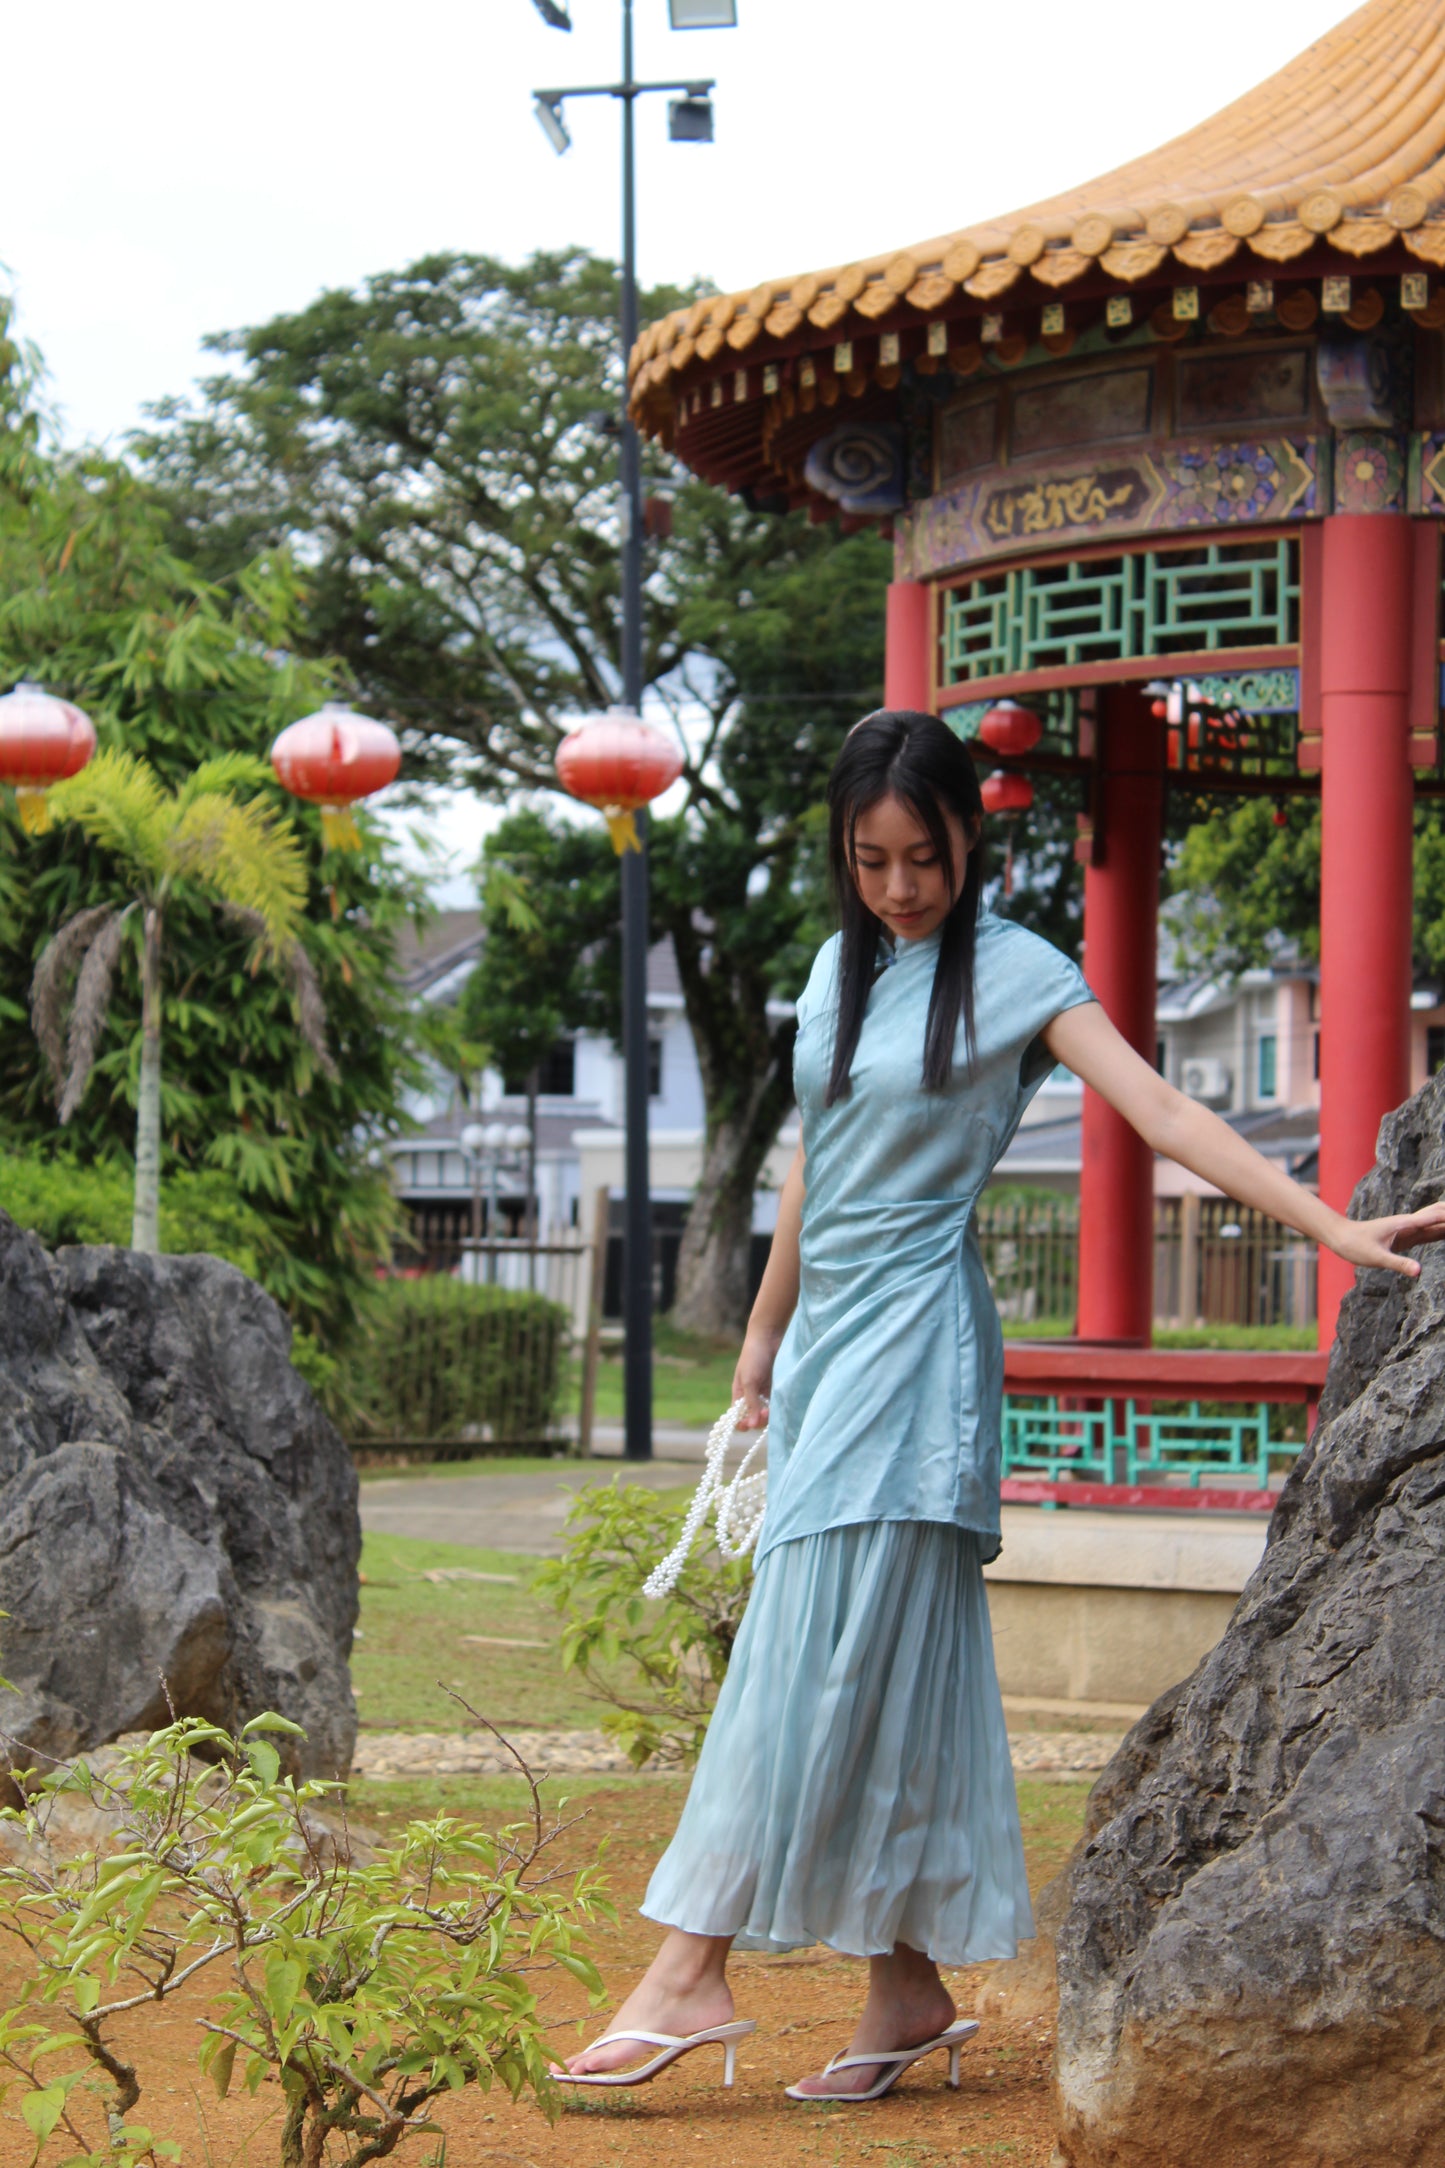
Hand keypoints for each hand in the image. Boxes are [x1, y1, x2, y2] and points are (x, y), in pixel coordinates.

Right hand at [732, 1325, 780, 1428]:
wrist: (770, 1336)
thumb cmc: (754, 1357)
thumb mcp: (749, 1381)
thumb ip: (751, 1403)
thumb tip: (751, 1425)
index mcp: (739, 1394)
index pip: (737, 1416)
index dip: (742, 1423)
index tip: (748, 1425)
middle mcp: (752, 1395)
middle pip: (754, 1417)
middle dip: (758, 1420)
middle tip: (765, 1413)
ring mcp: (765, 1391)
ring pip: (767, 1412)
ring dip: (769, 1415)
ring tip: (772, 1410)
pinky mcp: (778, 1387)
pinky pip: (777, 1403)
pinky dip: (778, 1408)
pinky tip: (781, 1404)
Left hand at [1329, 1199, 1444, 1276]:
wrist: (1341, 1237)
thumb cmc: (1355, 1245)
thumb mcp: (1376, 1258)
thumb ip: (1398, 1264)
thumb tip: (1419, 1272)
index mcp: (1406, 1225)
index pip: (1437, 1218)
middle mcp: (1410, 1224)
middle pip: (1440, 1215)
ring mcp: (1409, 1229)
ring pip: (1437, 1222)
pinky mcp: (1406, 1236)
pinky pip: (1430, 1231)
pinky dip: (1443, 1230)